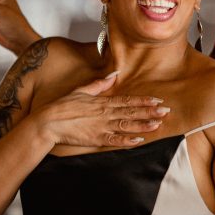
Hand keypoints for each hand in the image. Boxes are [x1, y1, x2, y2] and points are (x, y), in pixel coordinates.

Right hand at [35, 73, 169, 148]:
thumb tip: (114, 74)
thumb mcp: (81, 90)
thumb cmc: (62, 107)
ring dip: (143, 125)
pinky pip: (114, 140)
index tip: (157, 100)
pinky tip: (139, 140)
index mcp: (102, 102)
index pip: (127, 100)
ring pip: (127, 125)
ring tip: (158, 124)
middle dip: (149, 111)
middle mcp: (104, 113)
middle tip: (166, 111)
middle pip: (131, 112)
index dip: (143, 101)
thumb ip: (99, 84)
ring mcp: (101, 126)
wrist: (48, 122)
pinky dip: (127, 140)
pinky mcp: (95, 139)